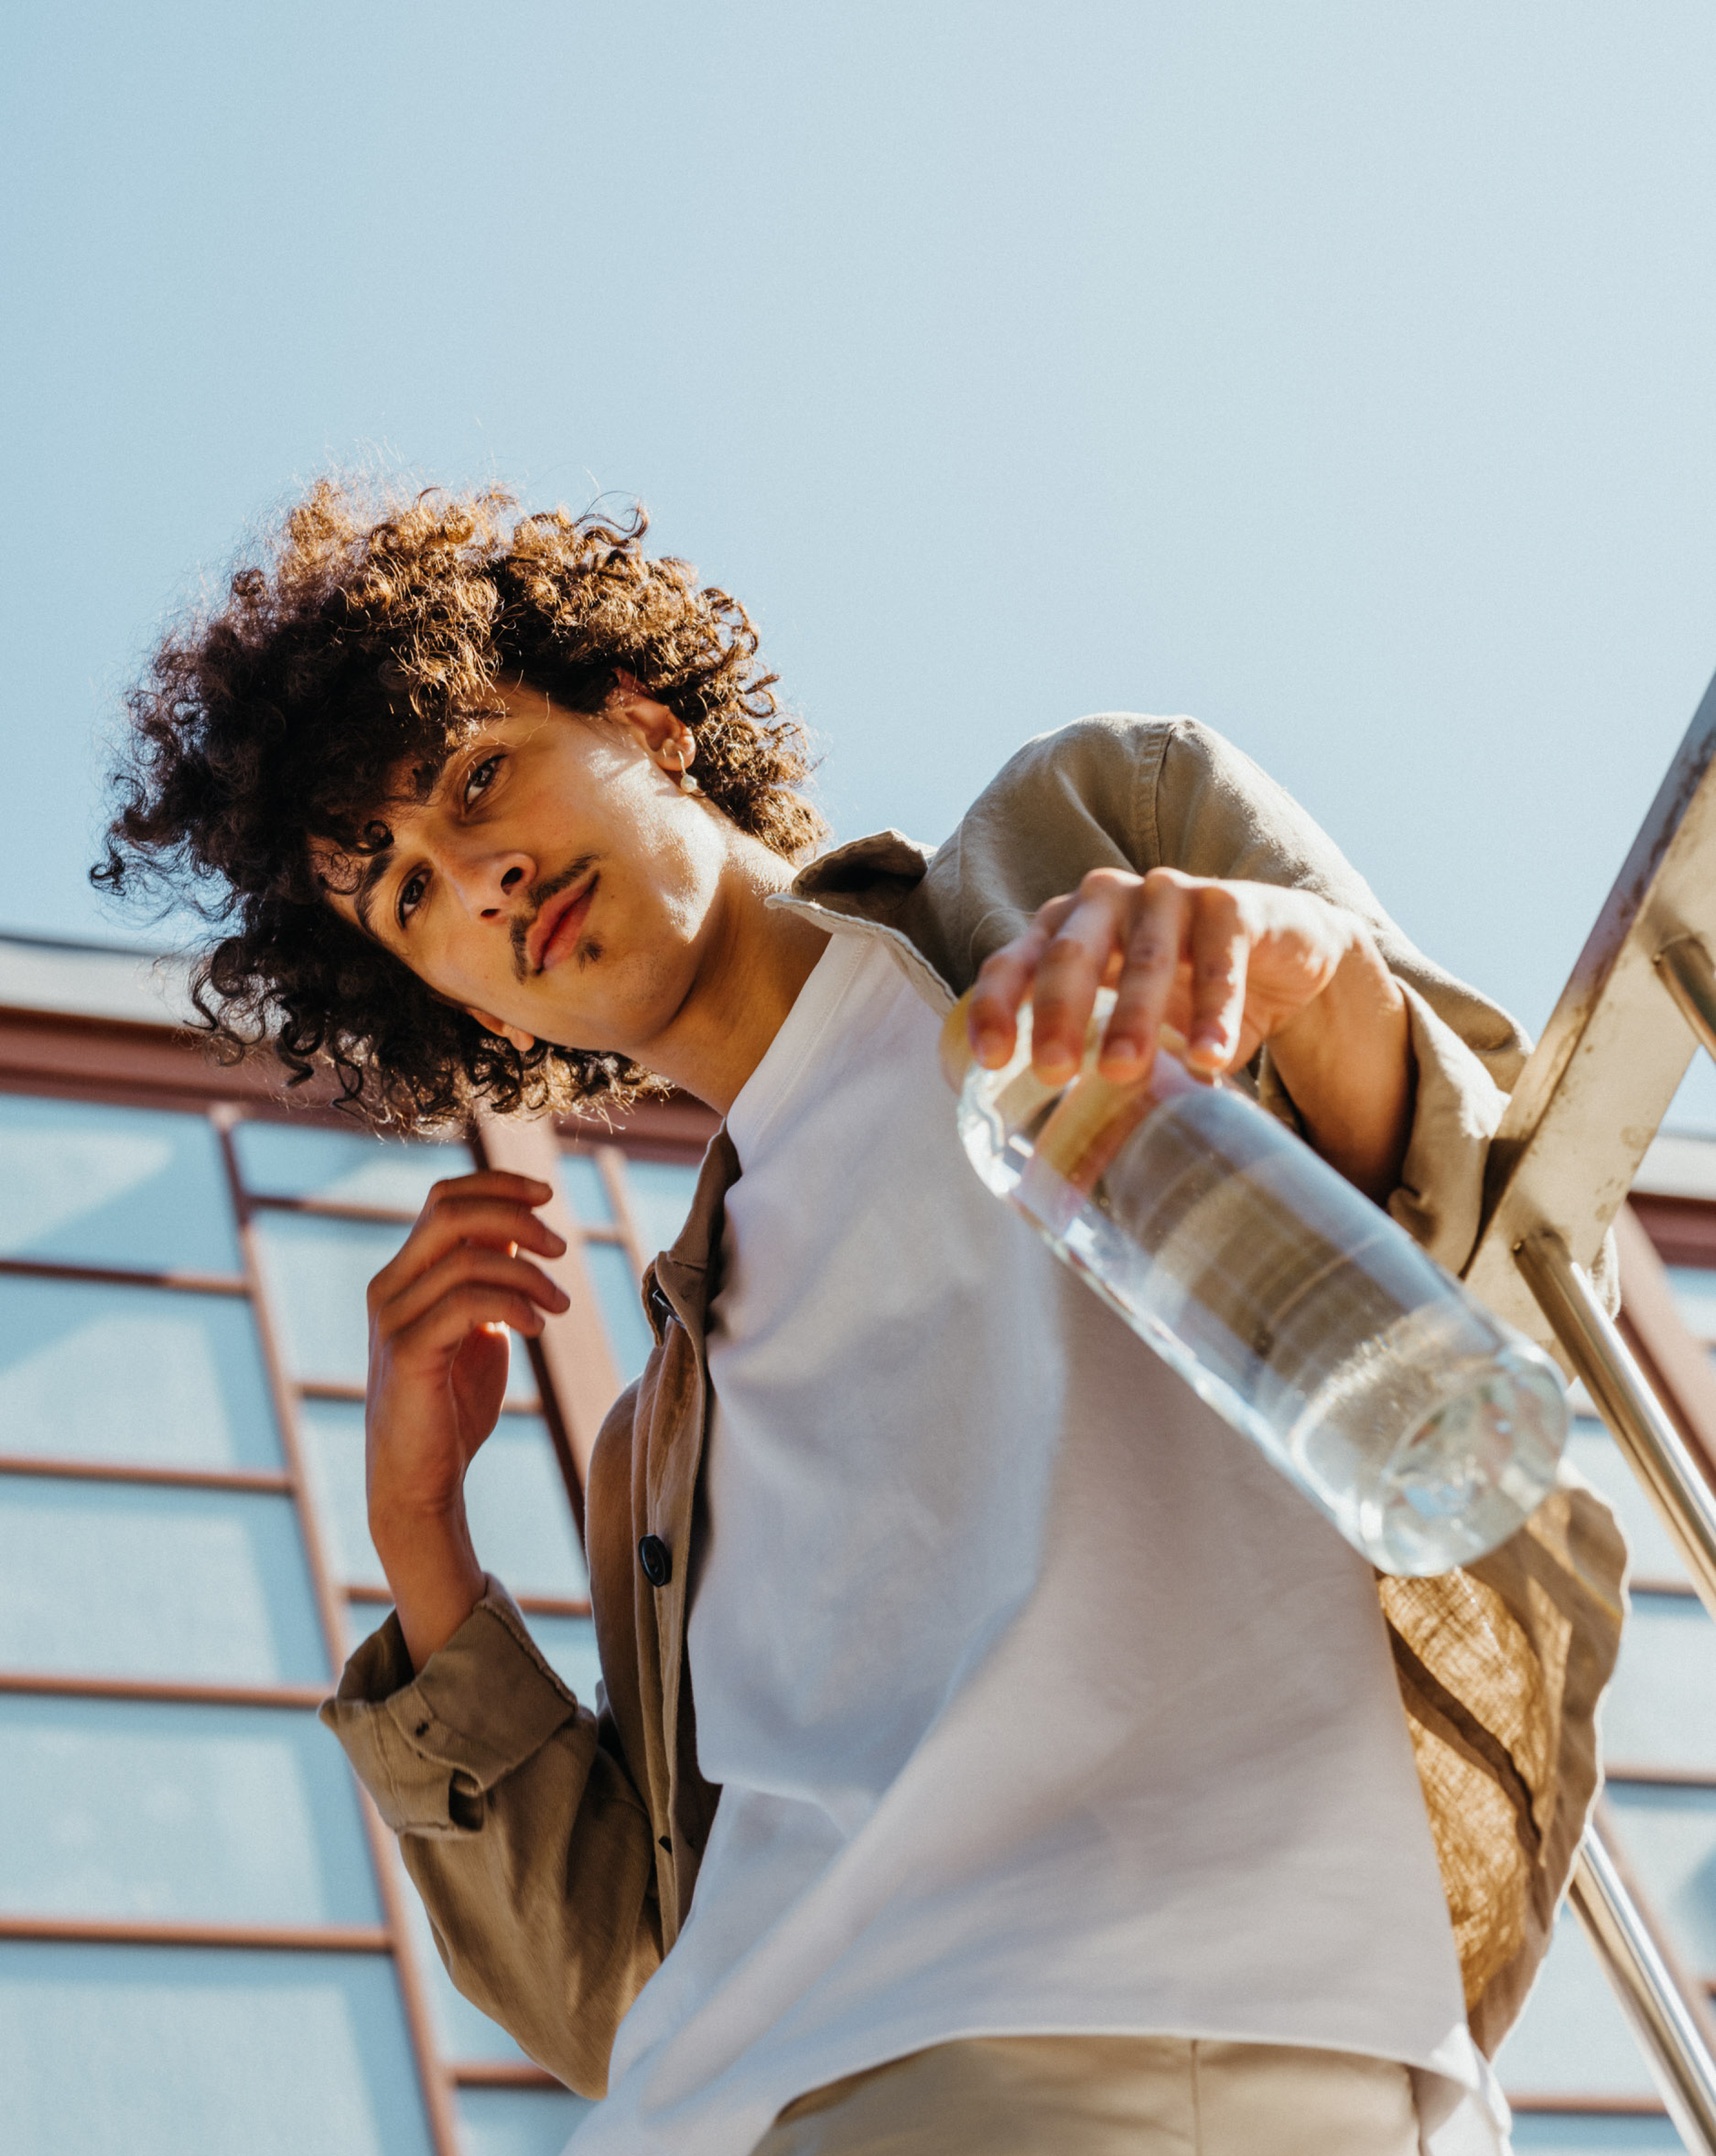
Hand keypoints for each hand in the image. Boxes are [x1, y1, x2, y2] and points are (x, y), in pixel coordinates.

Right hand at [365, 1170, 569, 1669]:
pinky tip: (537, 1326)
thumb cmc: (453, 1404)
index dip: (499, 1185)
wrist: (421, 1480)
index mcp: (405, 1274)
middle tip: (560, 1247)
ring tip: (561, 1305)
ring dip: (529, 1274)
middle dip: (515, 1215)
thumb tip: (520, 1228)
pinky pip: (466, 1303)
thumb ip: (491, 1278)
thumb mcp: (479, 1327)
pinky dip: (511, 1304)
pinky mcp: (406, 1354)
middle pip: (449, 1209)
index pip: (445, 1197)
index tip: (548, 1195)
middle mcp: (390, 1287)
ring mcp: (393, 1319)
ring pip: (467, 1257)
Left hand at [967, 867, 1412, 1199]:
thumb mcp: (1131, 1023)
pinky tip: (1209, 1056)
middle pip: (1069, 954)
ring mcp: (1167, 894)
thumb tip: (1060, 1166)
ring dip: (1133, 1016)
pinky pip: (1219, 961)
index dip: (996, 1005)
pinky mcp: (1231, 904)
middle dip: (1058, 1012)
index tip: (990, 1059)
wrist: (1282, 956)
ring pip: (1144, 958)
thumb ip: (1097, 1065)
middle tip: (1054, 1071)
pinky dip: (1215, 1011)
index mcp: (1063, 927)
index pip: (1014, 962)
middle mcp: (1106, 900)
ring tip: (1124, 1071)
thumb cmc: (1184, 992)